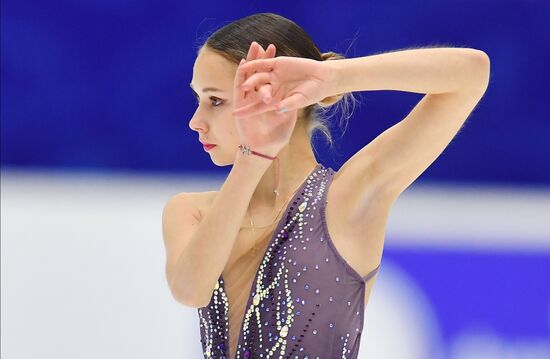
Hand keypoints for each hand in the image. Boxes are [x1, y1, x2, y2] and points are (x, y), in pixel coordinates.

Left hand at [232, 54, 335, 117]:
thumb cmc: (313, 93)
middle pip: (256, 91)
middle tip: (242, 93)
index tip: (235, 115)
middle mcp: (271, 88)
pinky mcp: (277, 64)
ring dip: (251, 79)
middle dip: (249, 93)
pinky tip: (247, 64)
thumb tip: (278, 109)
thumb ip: (289, 105)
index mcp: (274, 100)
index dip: (247, 111)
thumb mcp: (300, 100)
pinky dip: (256, 63)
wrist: (322, 79)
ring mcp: (274, 76)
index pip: (257, 106)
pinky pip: (264, 63)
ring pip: (258, 77)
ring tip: (244, 84)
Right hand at [233, 42, 298, 156]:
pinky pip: (239, 87)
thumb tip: (296, 91)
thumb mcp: (289, 118)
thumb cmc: (277, 137)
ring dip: (251, 62)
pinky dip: (241, 75)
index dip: (273, 65)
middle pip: (259, 73)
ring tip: (254, 47)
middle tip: (264, 44)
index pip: (271, 77)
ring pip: (248, 76)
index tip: (278, 52)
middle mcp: (258, 97)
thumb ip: (290, 104)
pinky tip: (244, 63)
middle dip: (261, 59)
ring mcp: (248, 100)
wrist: (263, 149)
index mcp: (270, 98)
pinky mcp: (240, 104)